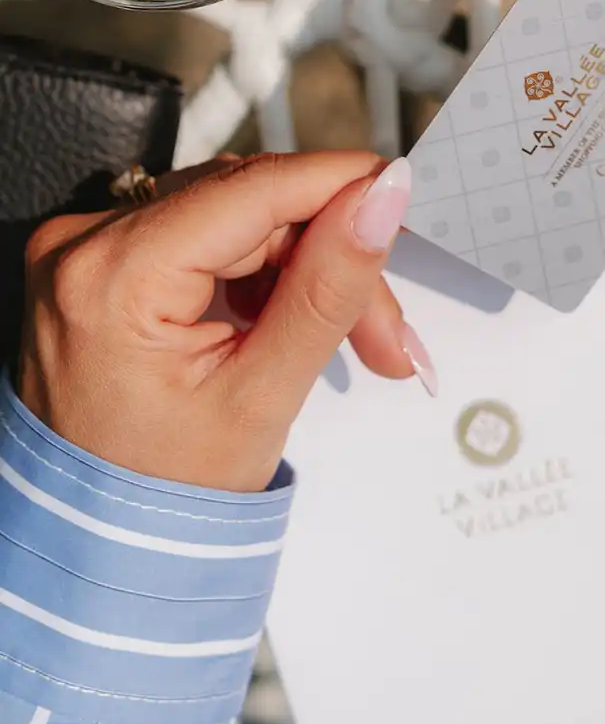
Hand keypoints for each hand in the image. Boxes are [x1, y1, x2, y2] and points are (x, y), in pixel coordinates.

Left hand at [18, 151, 434, 492]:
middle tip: (388, 335)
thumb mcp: (262, 396)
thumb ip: (327, 287)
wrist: (96, 538)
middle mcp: (84, 245)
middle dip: (330, 257)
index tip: (403, 196)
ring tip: (353, 340)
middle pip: (248, 206)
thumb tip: (381, 197)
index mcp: (112, 276)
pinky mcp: (101, 263)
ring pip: (234, 219)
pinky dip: (259, 276)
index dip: (339, 185)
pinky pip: (203, 239)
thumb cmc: (164, 492)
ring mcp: (86, 250)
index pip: (251, 189)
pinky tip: (288, 324)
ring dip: (304, 269)